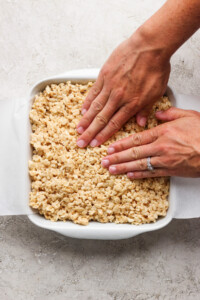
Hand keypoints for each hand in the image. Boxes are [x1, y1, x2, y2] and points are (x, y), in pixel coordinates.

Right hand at [76, 31, 169, 147]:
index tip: (95, 144)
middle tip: (80, 143)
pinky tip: (82, 110)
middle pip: (101, 119)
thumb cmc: (156, 68)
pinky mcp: (104, 75)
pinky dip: (87, 102)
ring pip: (95, 107)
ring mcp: (109, 86)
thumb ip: (146, 109)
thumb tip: (140, 123)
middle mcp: (118, 98)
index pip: (114, 124)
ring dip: (85, 120)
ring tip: (78, 130)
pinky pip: (93, 91)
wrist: (149, 46)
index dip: (103, 135)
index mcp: (132, 104)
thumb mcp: (156, 92)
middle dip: (90, 133)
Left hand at [101, 107, 199, 178]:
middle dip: (117, 157)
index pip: (136, 139)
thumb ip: (171, 113)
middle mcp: (160, 147)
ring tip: (111, 170)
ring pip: (139, 164)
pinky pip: (151, 174)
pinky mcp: (171, 171)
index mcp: (163, 132)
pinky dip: (139, 175)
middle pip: (133, 153)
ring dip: (123, 167)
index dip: (121, 144)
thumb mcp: (188, 116)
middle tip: (104, 161)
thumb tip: (159, 113)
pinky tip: (129, 175)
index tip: (110, 147)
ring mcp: (165, 160)